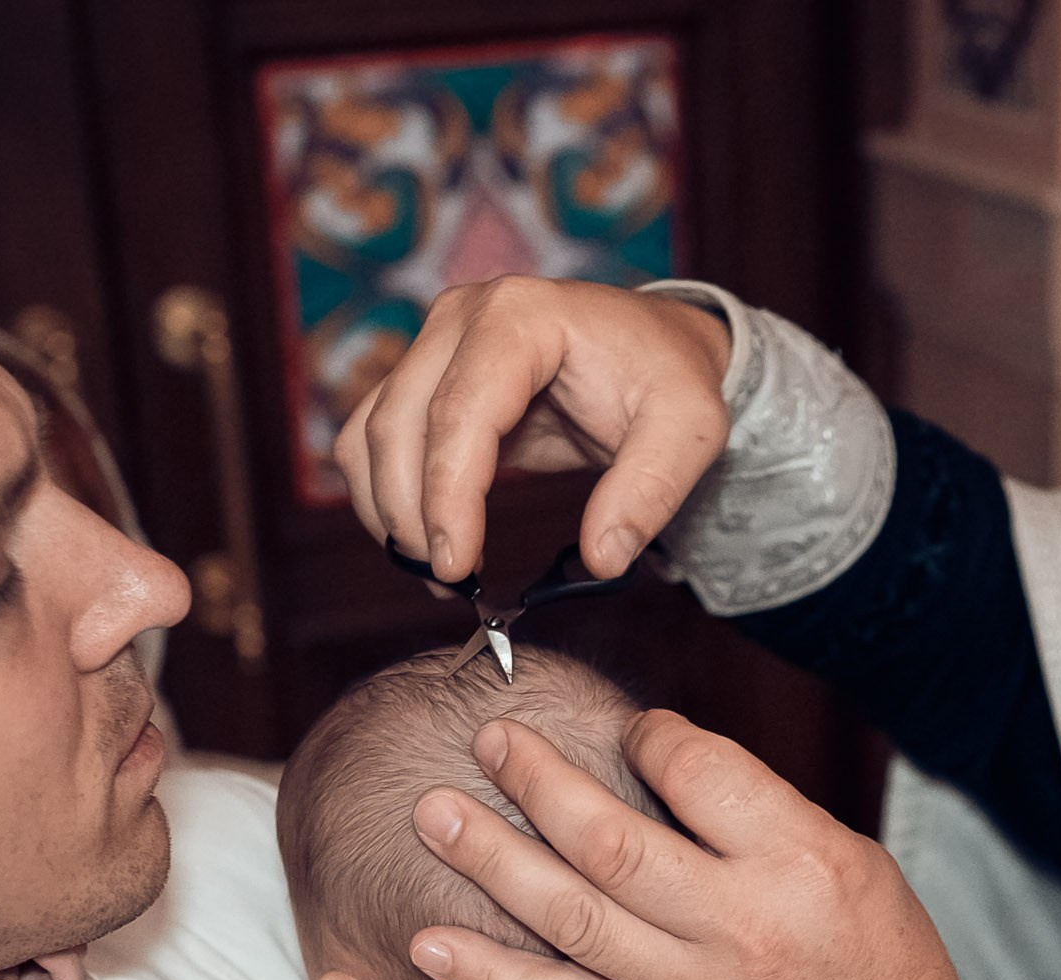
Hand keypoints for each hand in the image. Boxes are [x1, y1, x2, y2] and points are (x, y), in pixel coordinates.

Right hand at [335, 277, 730, 585]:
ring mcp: (434, 344)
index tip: (457, 566)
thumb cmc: (669, 377)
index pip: (459, 411)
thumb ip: (650, 491)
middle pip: (397, 423)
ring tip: (441, 572)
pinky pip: (375, 441)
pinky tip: (430, 543)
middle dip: (411, 513)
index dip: (447, 495)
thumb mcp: (690, 428)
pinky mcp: (425, 378)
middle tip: (450, 582)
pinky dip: (387, 498)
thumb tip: (602, 559)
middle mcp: (461, 318)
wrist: (656, 347)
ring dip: (388, 511)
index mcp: (520, 316)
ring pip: (370, 434)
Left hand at [411, 713, 976, 979]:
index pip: (699, 774)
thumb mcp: (856, 863)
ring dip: (493, 866)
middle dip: (539, 784)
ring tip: (433, 818)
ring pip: (572, 919)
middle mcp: (737, 925)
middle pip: (614, 842)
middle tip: (487, 740)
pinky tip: (433, 946)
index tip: (630, 731)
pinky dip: (492, 978)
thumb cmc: (879, 964)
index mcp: (796, 863)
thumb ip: (762, 814)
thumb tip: (670, 758)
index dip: (649, 738)